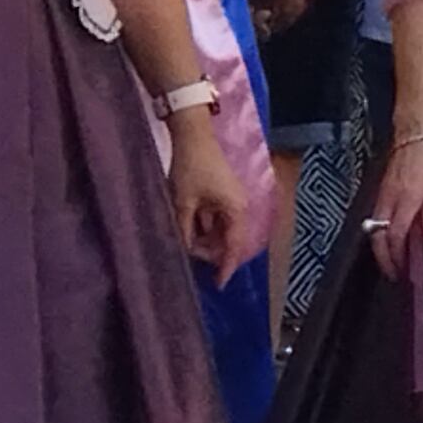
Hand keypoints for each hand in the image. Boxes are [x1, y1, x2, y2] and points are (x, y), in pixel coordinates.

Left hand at [164, 114, 248, 271]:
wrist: (194, 138)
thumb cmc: (191, 170)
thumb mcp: (183, 203)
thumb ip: (185, 230)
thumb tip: (186, 251)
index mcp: (236, 210)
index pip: (234, 246)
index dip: (226, 267)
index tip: (218, 284)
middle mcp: (239, 207)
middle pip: (228, 238)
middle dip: (210, 251)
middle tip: (188, 255)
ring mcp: (231, 200)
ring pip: (221, 229)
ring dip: (205, 239)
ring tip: (184, 243)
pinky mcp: (223, 194)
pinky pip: (216, 218)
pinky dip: (204, 227)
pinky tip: (188, 230)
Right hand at [370, 127, 422, 279]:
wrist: (414, 131)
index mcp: (408, 197)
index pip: (396, 233)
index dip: (397, 255)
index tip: (402, 271)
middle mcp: (389, 197)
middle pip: (378, 235)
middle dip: (383, 258)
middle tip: (394, 274)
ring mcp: (381, 194)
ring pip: (373, 228)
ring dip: (380, 248)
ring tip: (392, 262)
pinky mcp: (379, 191)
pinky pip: (375, 218)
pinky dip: (379, 234)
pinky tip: (389, 241)